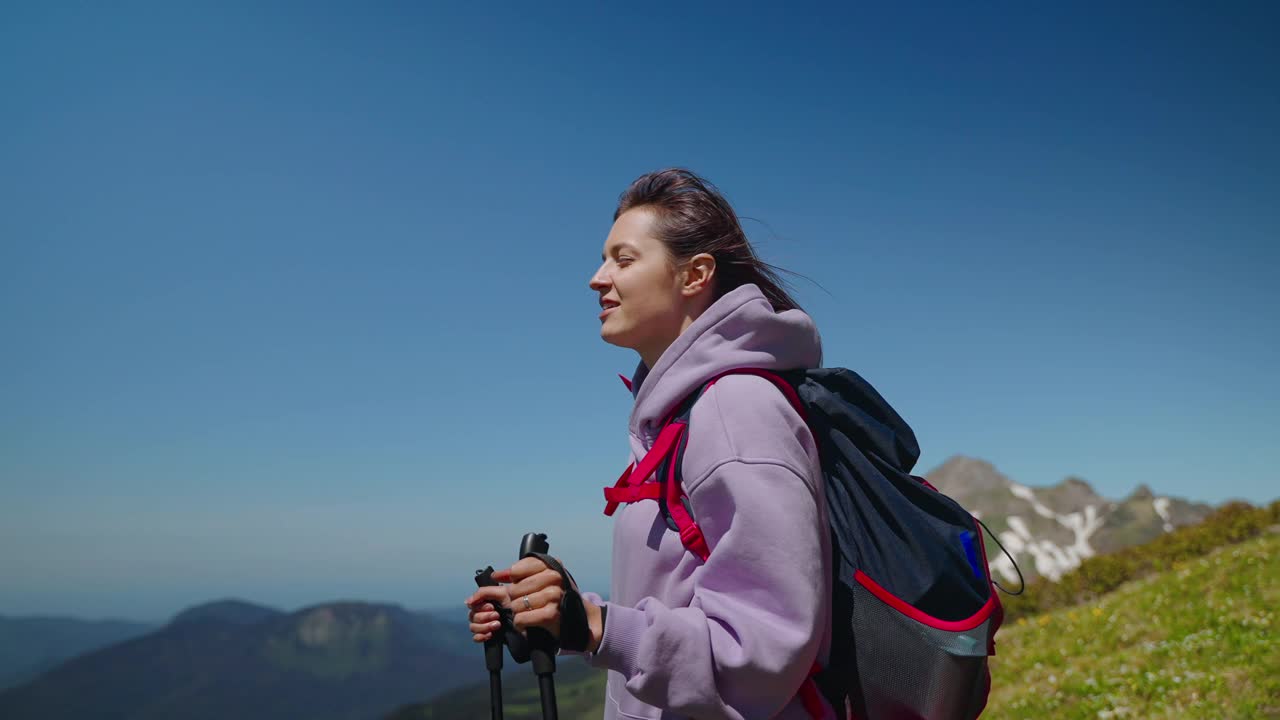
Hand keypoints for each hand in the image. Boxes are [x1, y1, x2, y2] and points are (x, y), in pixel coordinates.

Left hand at [464, 556, 603, 650]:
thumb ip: (517, 576)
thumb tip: (496, 576)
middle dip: (513, 599)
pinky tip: (526, 622)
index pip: (518, 568)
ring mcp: (554, 595)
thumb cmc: (555, 599)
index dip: (510, 577)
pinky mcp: (552, 614)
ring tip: (528, 612)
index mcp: (551, 565)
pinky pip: (522, 618)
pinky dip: (520, 623)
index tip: (510, 582)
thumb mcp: (540, 581)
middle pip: (515, 588)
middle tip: (522, 603)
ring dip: (517, 612)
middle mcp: (555, 577)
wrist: (579, 620)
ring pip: (517, 604)